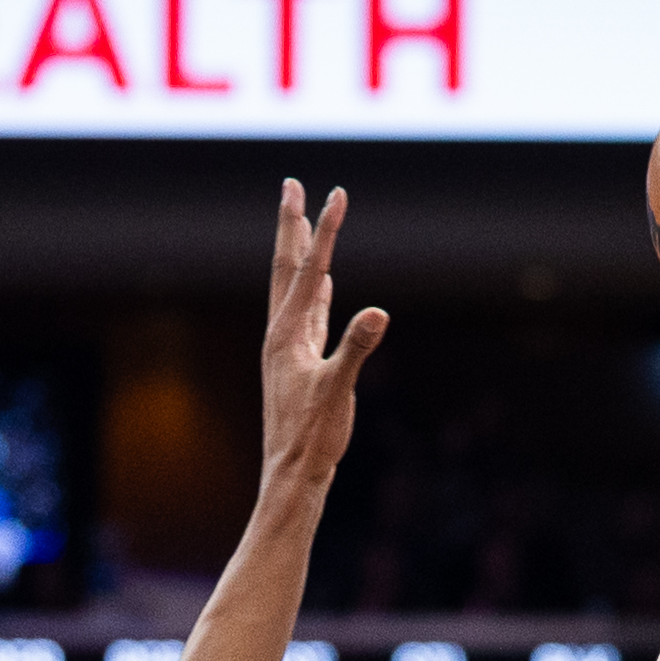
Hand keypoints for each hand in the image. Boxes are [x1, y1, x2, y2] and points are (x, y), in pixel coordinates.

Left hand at [260, 180, 388, 493]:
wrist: (292, 475)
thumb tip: (378, 313)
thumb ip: (356, 351)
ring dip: (299, 250)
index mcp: (287, 334)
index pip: (311, 270)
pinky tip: (325, 281)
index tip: (337, 193)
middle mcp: (281, 334)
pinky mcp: (300, 362)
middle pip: (287, 266)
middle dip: (292, 224)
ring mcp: (289, 347)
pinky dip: (316, 288)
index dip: (326, 230)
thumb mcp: (337, 392)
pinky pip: (308, 312)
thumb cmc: (312, 438)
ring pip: (294, 286)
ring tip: (303, 221)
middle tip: (292, 184)